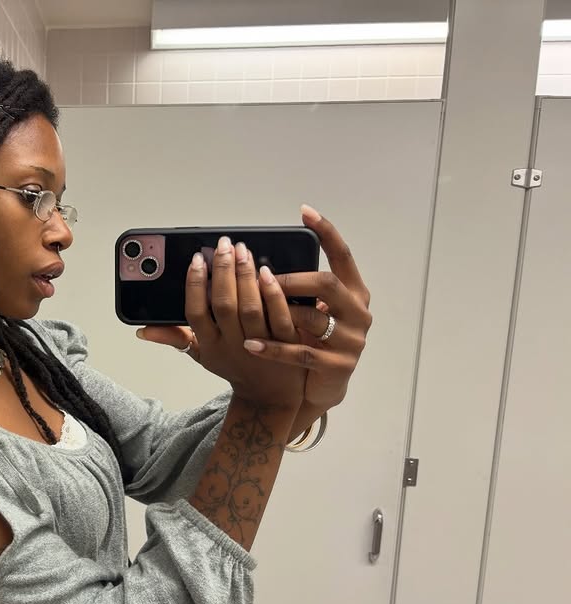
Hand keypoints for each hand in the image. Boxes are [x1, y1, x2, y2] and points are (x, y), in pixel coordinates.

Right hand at [138, 236, 305, 410]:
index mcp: (209, 345)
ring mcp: (260, 345)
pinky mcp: (285, 344)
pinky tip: (267, 271)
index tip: (197, 260)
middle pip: (223, 305)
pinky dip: (272, 293)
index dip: (194, 285)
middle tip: (223, 245)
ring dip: (244, 276)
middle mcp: (232, 345)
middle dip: (222, 271)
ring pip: (249, 307)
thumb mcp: (201, 355)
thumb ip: (174, 338)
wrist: (269, 397)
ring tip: (242, 250)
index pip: (196, 313)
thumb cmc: (234, 368)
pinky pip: (277, 315)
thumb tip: (142, 331)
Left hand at [244, 206, 371, 411]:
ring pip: (312, 318)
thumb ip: (298, 289)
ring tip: (250, 306)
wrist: (321, 387)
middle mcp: (358, 312)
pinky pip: (300, 352)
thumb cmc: (311, 339)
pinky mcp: (337, 366)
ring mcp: (351, 340)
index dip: (326, 232)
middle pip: (327, 284)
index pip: (343, 255)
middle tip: (260, 274)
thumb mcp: (309, 310)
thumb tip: (256, 263)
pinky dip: (272, 348)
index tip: (305, 211)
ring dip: (278, 311)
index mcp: (354, 292)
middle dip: (291, 278)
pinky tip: (249, 343)